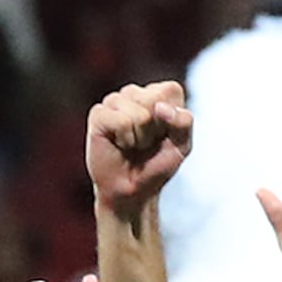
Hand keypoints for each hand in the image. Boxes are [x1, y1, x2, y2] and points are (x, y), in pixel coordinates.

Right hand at [84, 81, 191, 210]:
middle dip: (154, 129)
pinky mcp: (98, 114)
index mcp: (158, 93)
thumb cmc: (157, 166)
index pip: (169, 90)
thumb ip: (183, 122)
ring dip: (139, 137)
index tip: (163, 135)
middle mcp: (134, 93)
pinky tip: (118, 144)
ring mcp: (113, 102)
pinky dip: (124, 138)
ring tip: (132, 144)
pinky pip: (120, 121)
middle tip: (145, 143)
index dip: (171, 118)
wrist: (132, 190)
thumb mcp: (182, 145)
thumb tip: (159, 107)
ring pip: (137, 113)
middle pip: (153, 99)